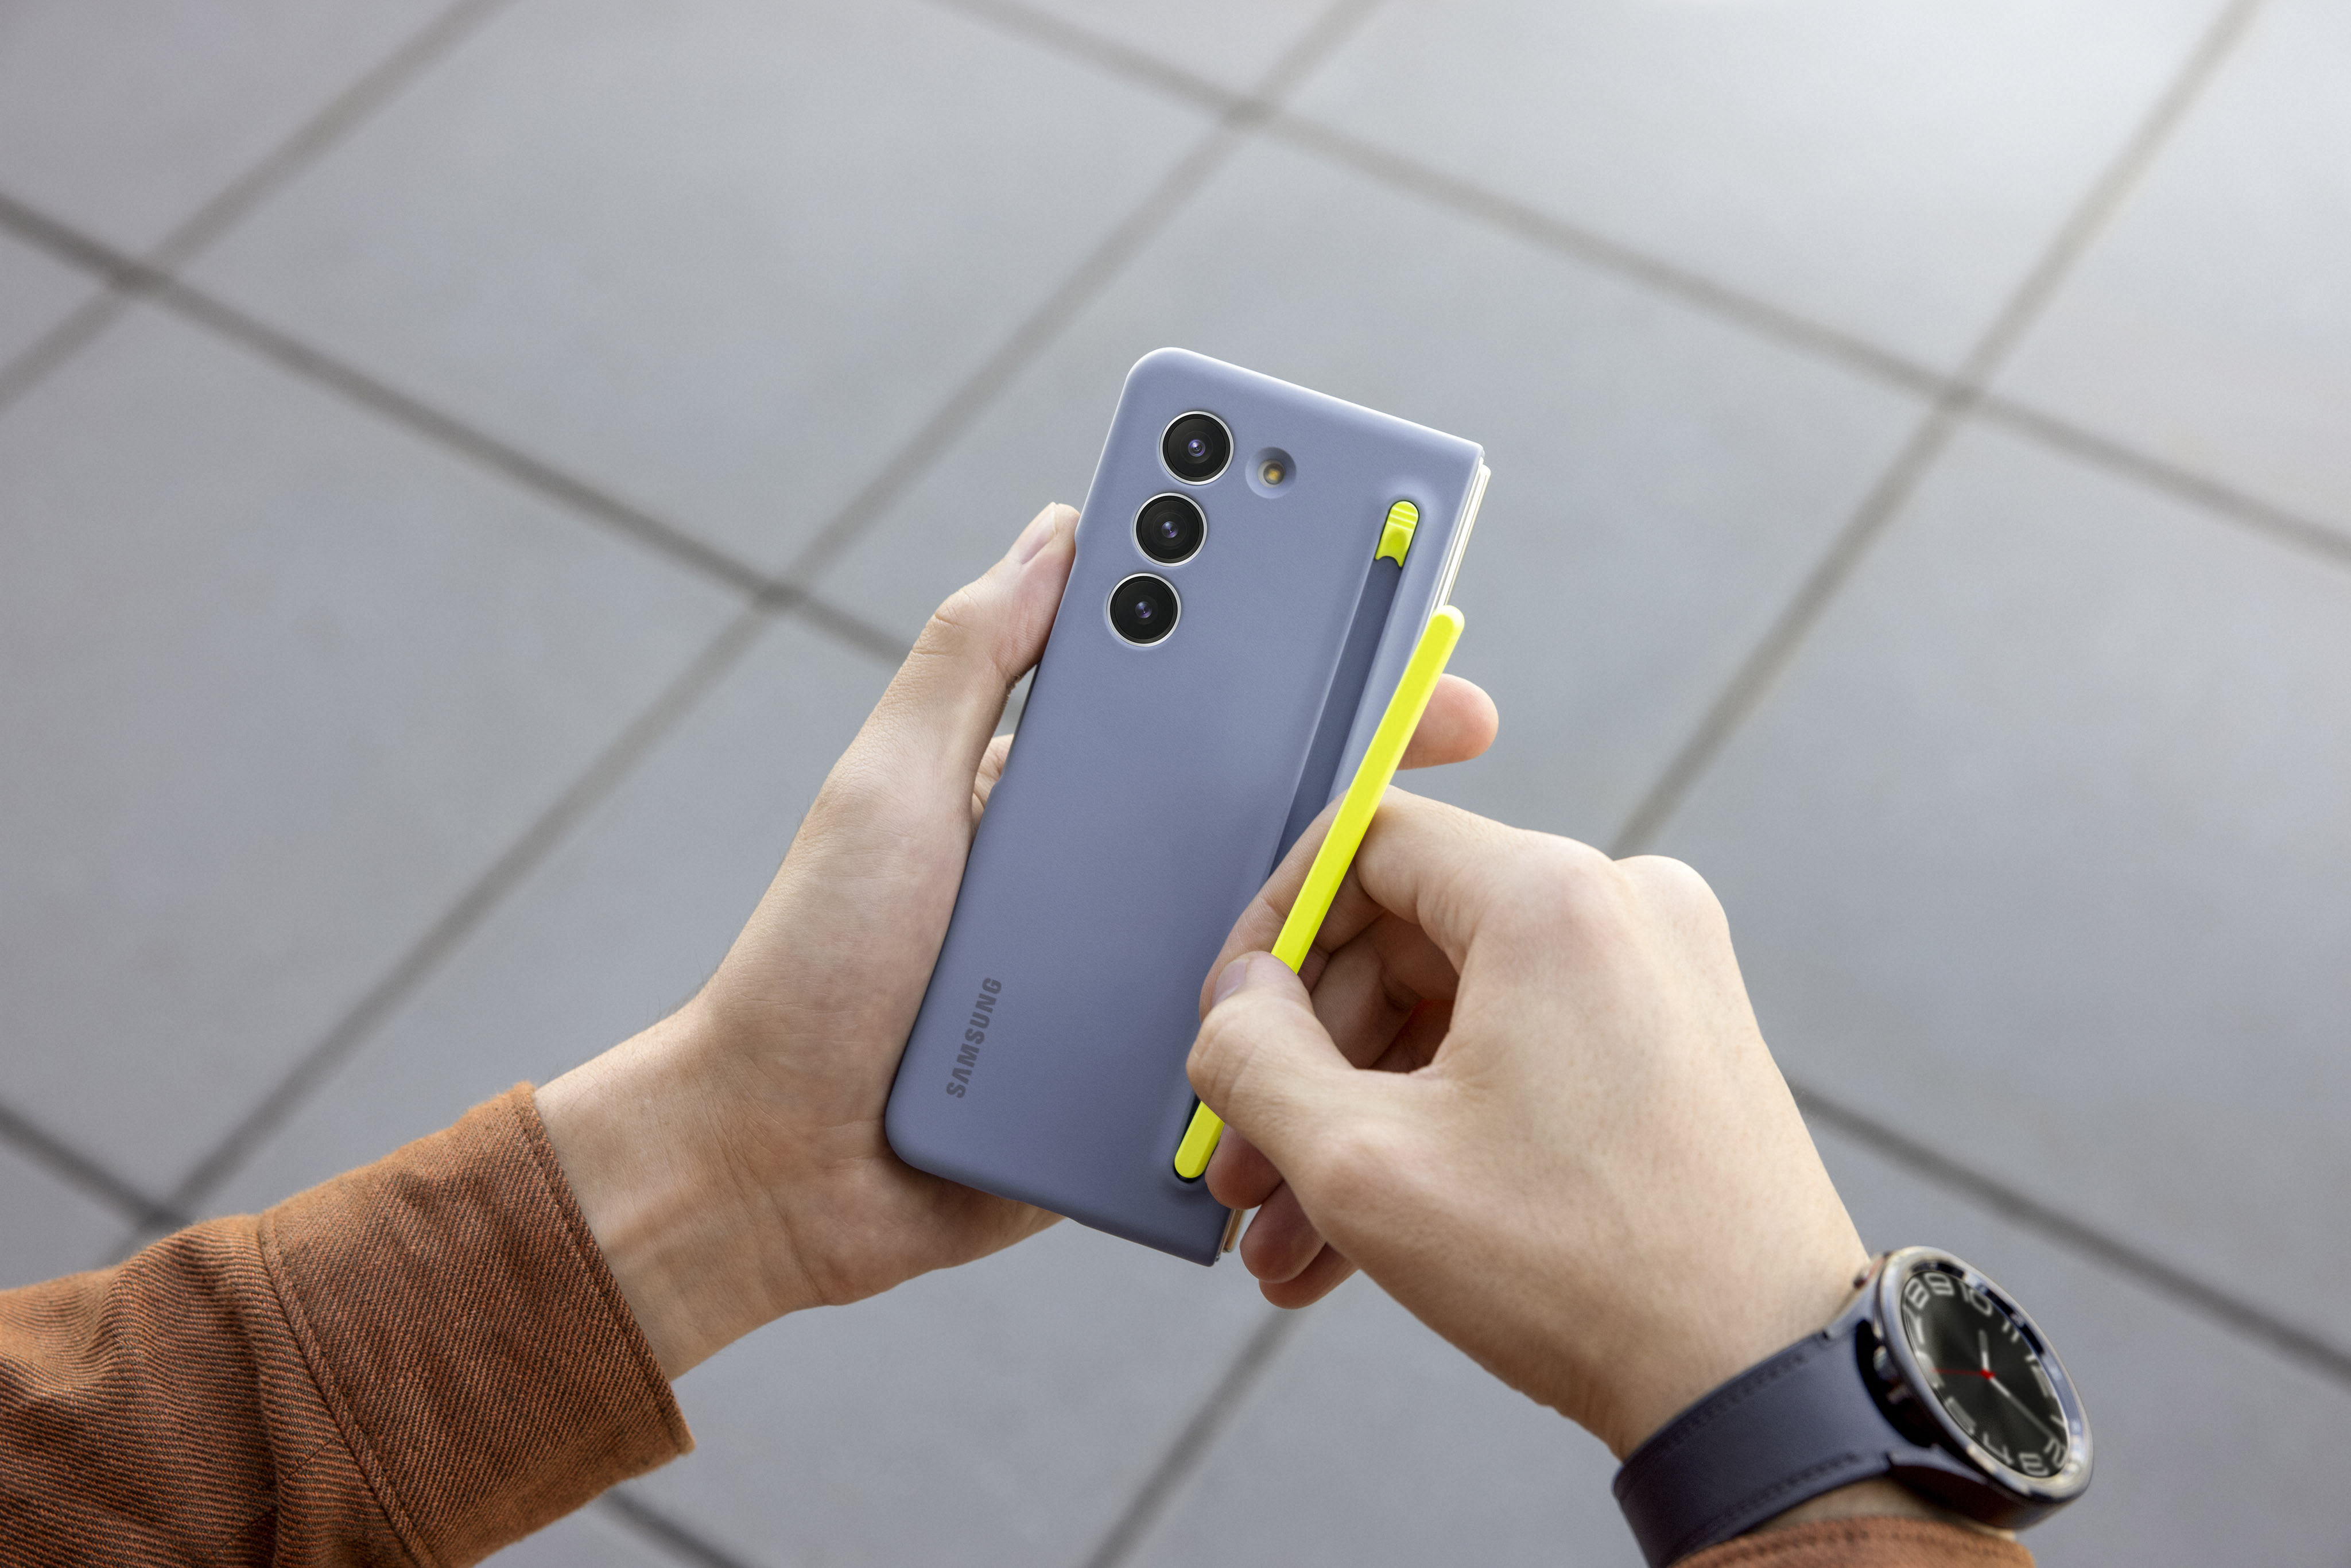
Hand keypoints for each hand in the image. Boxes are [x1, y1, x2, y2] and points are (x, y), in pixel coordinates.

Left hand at [537, 505, 1498, 1376]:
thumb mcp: (887, 788)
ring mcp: (1142, 980)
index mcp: (1062, 791)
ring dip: (1353, 902)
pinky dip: (1312, 1032)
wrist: (783, 1169)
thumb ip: (969, 660)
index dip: (1284, 647)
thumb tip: (1062, 527)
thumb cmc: (815, 969)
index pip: (1193, 700)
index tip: (1373, 602)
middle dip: (1365, 762)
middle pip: (1264, 809)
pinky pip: (1254, 1050)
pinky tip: (1379, 1011)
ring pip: (1280, 932)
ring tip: (1429, 871)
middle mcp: (1115, 877)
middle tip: (1454, 728)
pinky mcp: (1152, 1084)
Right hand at [1185, 791, 1866, 1457]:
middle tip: (1243, 1166)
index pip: (1367, 841)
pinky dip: (1445, 1127)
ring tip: (1291, 1238)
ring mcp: (1664, 977)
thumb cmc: (1578, 1271)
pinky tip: (1363, 1240)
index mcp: (1552, 897)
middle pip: (1408, 938)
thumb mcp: (1362, 1163)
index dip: (1273, 930)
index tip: (1231, 1021)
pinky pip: (1525, 1054)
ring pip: (1459, 1014)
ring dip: (1363, 1119)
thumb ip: (1255, 1058)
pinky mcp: (1681, 1045)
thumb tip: (1235, 1001)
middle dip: (1308, 1064)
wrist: (1759, 1380)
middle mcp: (1623, 909)